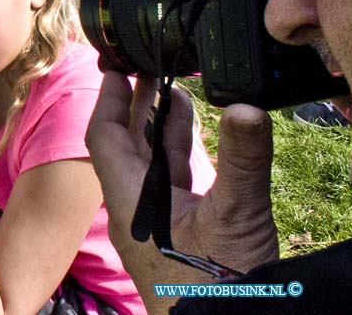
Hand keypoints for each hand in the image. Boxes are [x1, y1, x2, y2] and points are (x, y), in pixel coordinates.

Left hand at [85, 72, 278, 312]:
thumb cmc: (215, 288)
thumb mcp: (235, 218)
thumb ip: (243, 161)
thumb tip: (246, 107)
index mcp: (130, 197)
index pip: (104, 136)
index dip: (109, 99)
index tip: (113, 66)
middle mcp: (136, 202)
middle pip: (126, 140)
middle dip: (135, 101)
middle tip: (145, 62)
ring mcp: (156, 215)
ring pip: (151, 156)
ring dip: (159, 121)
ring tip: (170, 83)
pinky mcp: (179, 225)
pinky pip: (172, 175)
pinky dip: (180, 147)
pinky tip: (192, 127)